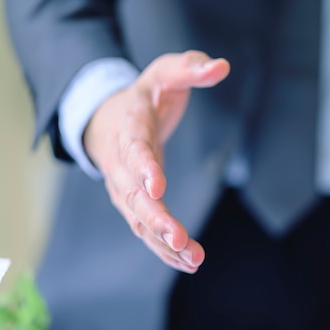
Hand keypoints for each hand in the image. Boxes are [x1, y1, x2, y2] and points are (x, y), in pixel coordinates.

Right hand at [83, 51, 230, 272]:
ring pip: (137, 218)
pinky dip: (163, 247)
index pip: (133, 146)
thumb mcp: (166, 72)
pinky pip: (144, 229)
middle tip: (178, 237)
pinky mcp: (133, 202)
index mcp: (130, 124)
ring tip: (193, 258)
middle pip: (132, 193)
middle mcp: (122, 160)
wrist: (108, 117)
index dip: (143, 166)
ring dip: (162, 241)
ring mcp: (124, 186)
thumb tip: (222, 66)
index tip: (158, 186)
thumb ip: (191, 67)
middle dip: (154, 217)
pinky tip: (186, 262)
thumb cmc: (146, 96)